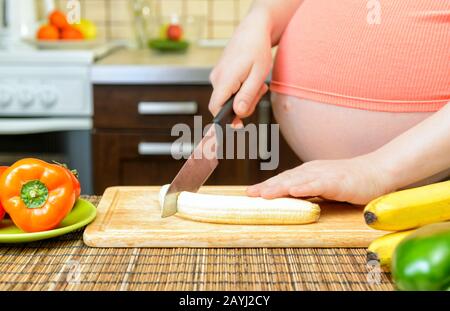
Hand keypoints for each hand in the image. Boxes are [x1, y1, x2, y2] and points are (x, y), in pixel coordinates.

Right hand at [208, 10, 272, 125]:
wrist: (252, 30)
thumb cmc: (257, 50)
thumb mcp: (258, 75)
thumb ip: (247, 95)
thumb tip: (239, 113)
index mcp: (224, 80)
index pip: (216, 108)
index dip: (224, 120)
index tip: (238, 127)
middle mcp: (216, 79)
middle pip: (225, 106)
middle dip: (244, 105)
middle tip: (260, 92)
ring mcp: (217, 76)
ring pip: (229, 98)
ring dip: (245, 96)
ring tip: (258, 83)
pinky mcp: (221, 75)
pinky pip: (229, 90)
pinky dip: (241, 89)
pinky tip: (251, 80)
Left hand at [247, 155, 394, 204]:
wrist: (377, 172)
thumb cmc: (351, 181)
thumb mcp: (324, 186)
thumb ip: (308, 191)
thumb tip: (290, 199)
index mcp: (308, 172)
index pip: (283, 179)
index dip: (266, 186)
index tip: (250, 193)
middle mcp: (313, 171)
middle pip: (285, 179)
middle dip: (266, 187)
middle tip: (249, 195)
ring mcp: (325, 174)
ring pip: (297, 181)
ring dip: (279, 187)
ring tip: (263, 194)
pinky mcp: (338, 181)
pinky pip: (319, 184)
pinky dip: (305, 187)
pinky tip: (294, 191)